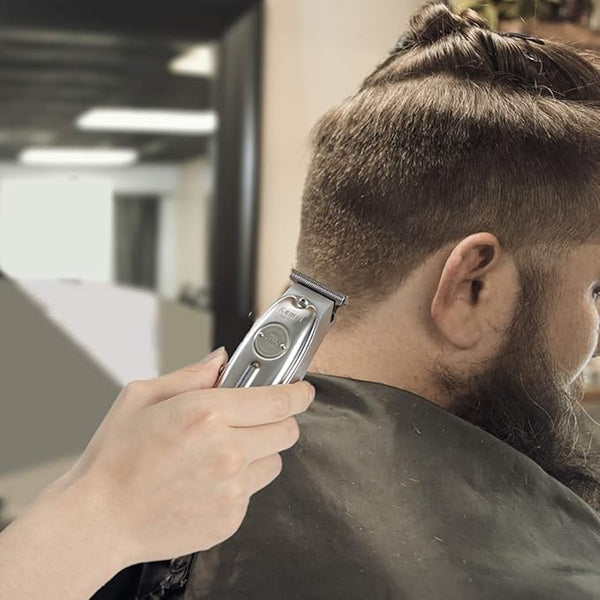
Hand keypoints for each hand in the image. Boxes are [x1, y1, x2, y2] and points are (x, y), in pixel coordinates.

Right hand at [43, 348, 314, 565]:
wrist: (99, 519)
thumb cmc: (114, 458)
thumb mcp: (142, 397)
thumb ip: (191, 374)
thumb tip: (221, 360)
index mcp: (207, 413)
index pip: (279, 399)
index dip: (298, 393)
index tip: (302, 390)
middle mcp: (227, 450)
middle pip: (287, 430)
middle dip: (277, 419)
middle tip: (254, 418)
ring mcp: (232, 488)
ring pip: (275, 461)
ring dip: (259, 452)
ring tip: (222, 452)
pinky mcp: (231, 517)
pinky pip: (254, 491)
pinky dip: (241, 482)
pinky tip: (208, 480)